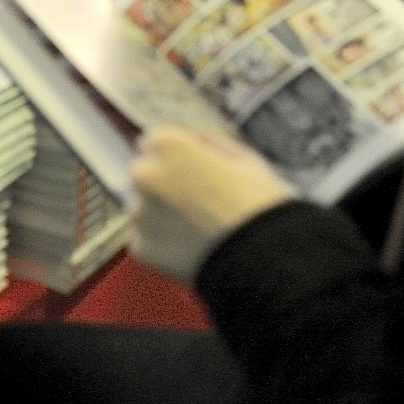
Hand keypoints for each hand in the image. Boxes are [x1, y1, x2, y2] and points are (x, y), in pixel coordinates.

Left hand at [128, 125, 294, 284]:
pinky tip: (191, 246)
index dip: (179, 156)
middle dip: (166, 182)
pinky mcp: (140, 246)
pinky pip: (146, 237)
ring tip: (199, 227)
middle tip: (201, 202)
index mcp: (167, 145)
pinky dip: (162, 242)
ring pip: (143, 206)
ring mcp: (138, 212)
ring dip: (161, 212)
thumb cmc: (260, 208)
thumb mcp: (245, 159)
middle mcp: (143, 174)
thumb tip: (197, 140)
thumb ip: (211, 142)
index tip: (196, 171)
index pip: (155, 141)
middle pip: (146, 172)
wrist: (265, 263)